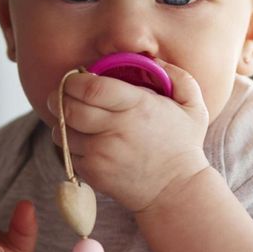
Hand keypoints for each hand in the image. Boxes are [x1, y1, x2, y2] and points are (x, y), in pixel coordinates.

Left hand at [48, 60, 210, 210]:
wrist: (175, 191)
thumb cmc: (183, 145)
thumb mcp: (193, 106)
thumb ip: (176, 76)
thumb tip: (153, 60)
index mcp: (136, 107)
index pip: (91, 88)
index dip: (74, 80)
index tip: (75, 78)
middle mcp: (115, 129)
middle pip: (68, 107)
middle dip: (59, 97)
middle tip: (64, 94)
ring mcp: (101, 153)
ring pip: (62, 131)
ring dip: (62, 122)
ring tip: (74, 119)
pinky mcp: (93, 172)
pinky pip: (67, 153)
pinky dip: (70, 145)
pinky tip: (85, 141)